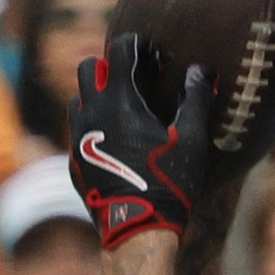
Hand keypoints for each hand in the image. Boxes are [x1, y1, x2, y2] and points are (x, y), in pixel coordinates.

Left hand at [68, 35, 213, 249]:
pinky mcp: (72, 158)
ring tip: (123, 112)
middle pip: (88, 66)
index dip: (139, 46)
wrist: (137, 227)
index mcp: (120, 100)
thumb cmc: (168, 183)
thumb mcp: (191, 141)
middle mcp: (91, 111)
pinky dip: (93, 125)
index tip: (155, 57)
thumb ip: (195, 100)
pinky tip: (115, 141)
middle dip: (110, 66)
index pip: (120, 50)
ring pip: (78, 97)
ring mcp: (76, 135)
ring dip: (97, 95)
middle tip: (136, 81)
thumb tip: (202, 70)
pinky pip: (77, 129)